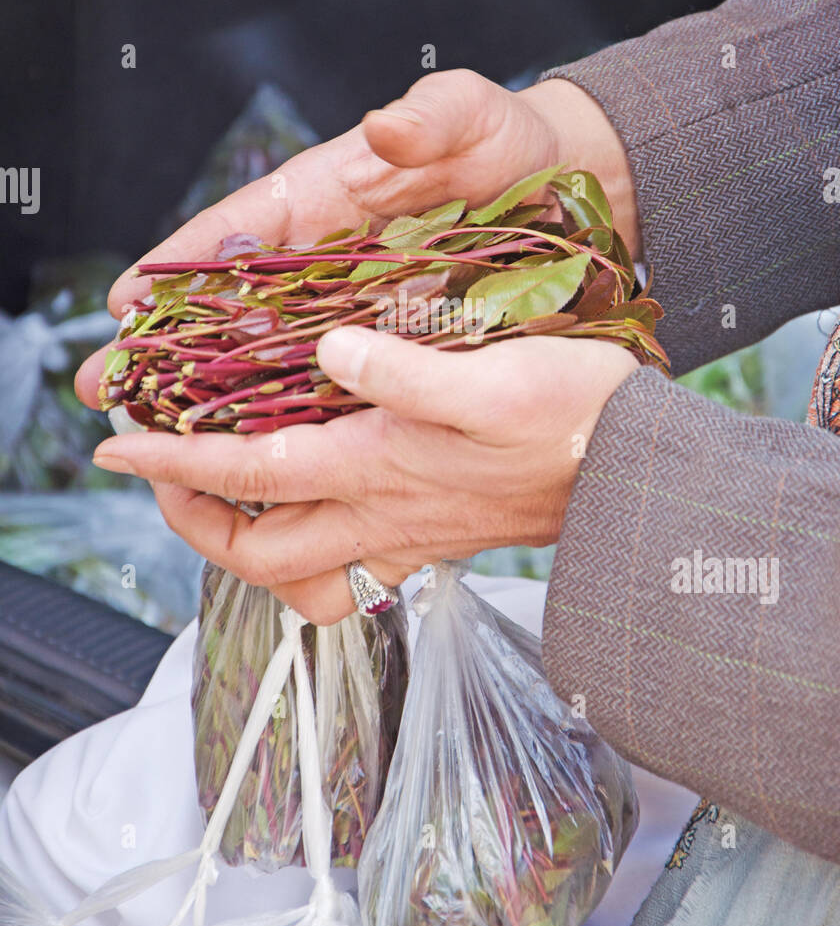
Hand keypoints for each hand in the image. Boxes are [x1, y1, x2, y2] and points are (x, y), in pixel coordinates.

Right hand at [75, 69, 638, 405]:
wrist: (570, 188)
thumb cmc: (504, 140)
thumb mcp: (470, 112)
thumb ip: (431, 116)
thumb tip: (390, 126)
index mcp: (325, 193)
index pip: (236, 227)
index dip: (178, 263)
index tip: (126, 299)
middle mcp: (325, 254)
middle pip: (231, 301)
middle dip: (168, 344)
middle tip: (109, 387)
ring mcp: (355, 301)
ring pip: (270, 350)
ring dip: (216, 391)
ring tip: (160, 435)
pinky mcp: (392, 338)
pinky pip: (334, 379)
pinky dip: (294, 410)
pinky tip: (262, 452)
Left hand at [90, 329, 637, 622]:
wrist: (636, 481)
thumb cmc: (574, 420)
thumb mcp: (492, 377)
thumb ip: (404, 370)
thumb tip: (328, 350)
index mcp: (379, 466)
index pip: (249, 473)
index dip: (173, 463)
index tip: (116, 448)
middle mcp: (381, 513)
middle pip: (257, 552)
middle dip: (192, 521)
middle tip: (164, 476)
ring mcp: (407, 536)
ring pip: (299, 576)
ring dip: (246, 546)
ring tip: (225, 502)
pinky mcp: (435, 540)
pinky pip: (353, 574)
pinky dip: (312, 554)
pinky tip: (317, 510)